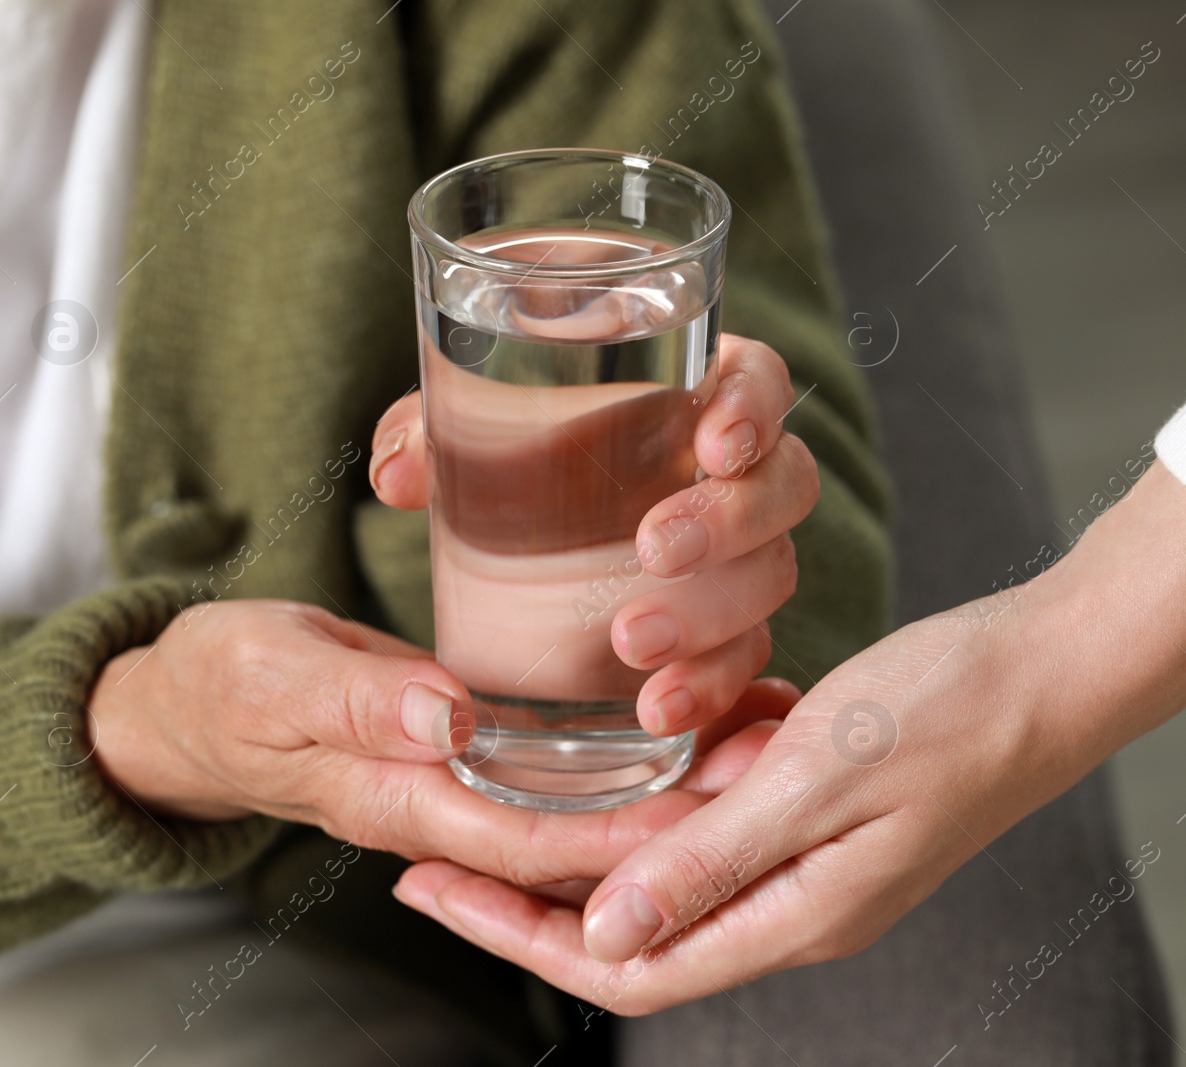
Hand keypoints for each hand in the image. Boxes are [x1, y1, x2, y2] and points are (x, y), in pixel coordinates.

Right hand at [87, 599, 794, 884]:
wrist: (191, 700)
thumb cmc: (223, 685)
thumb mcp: (273, 676)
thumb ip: (357, 697)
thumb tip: (447, 721)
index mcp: (400, 798)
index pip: (530, 836)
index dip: (618, 832)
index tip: (702, 811)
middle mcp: (445, 803)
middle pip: (579, 834)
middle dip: (673, 817)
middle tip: (766, 770)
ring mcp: (460, 782)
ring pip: (580, 806)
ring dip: (668, 787)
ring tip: (757, 741)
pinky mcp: (470, 750)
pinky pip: (560, 769)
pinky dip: (627, 755)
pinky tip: (687, 715)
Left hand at [370, 333, 818, 735]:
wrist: (512, 530)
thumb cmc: (508, 448)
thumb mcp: (465, 422)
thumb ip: (429, 431)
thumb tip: (400, 476)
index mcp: (691, 391)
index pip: (759, 379)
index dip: (755, 407)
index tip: (714, 444)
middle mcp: (732, 473)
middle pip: (785, 484)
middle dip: (730, 520)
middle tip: (653, 548)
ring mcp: (737, 555)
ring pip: (773, 577)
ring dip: (712, 614)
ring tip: (629, 643)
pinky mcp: (721, 627)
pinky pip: (743, 657)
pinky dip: (709, 685)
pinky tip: (658, 708)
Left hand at [390, 463, 1185, 1012]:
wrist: (1056, 665)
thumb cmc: (952, 711)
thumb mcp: (817, 777)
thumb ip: (711, 857)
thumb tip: (603, 933)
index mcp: (795, 913)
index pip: (626, 965)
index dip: (518, 936)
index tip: (430, 885)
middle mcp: (797, 902)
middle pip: (636, 924)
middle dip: (530, 893)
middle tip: (435, 846)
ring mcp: (813, 857)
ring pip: (674, 867)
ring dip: (594, 843)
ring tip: (506, 797)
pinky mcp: (824, 806)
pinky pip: (722, 815)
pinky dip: (666, 794)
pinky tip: (627, 750)